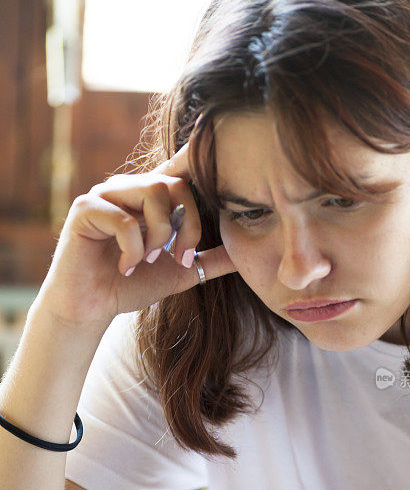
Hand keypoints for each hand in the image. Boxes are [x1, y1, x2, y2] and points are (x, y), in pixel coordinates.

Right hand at [37, 141, 236, 328]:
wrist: (91, 308)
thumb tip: (243, 254)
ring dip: (159, 234)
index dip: (197, 210)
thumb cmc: (130, 285)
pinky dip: (133, 249)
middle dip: (186, 225)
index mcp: (148, 196)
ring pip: (151, 192)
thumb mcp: (180, 272)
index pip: (186, 181)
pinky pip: (123, 219)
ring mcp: (105, 194)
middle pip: (174, 183)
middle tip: (177, 258)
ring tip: (148, 261)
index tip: (190, 252)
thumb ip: (210, 259)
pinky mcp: (85, 209)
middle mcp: (127, 187)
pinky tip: (125, 268)